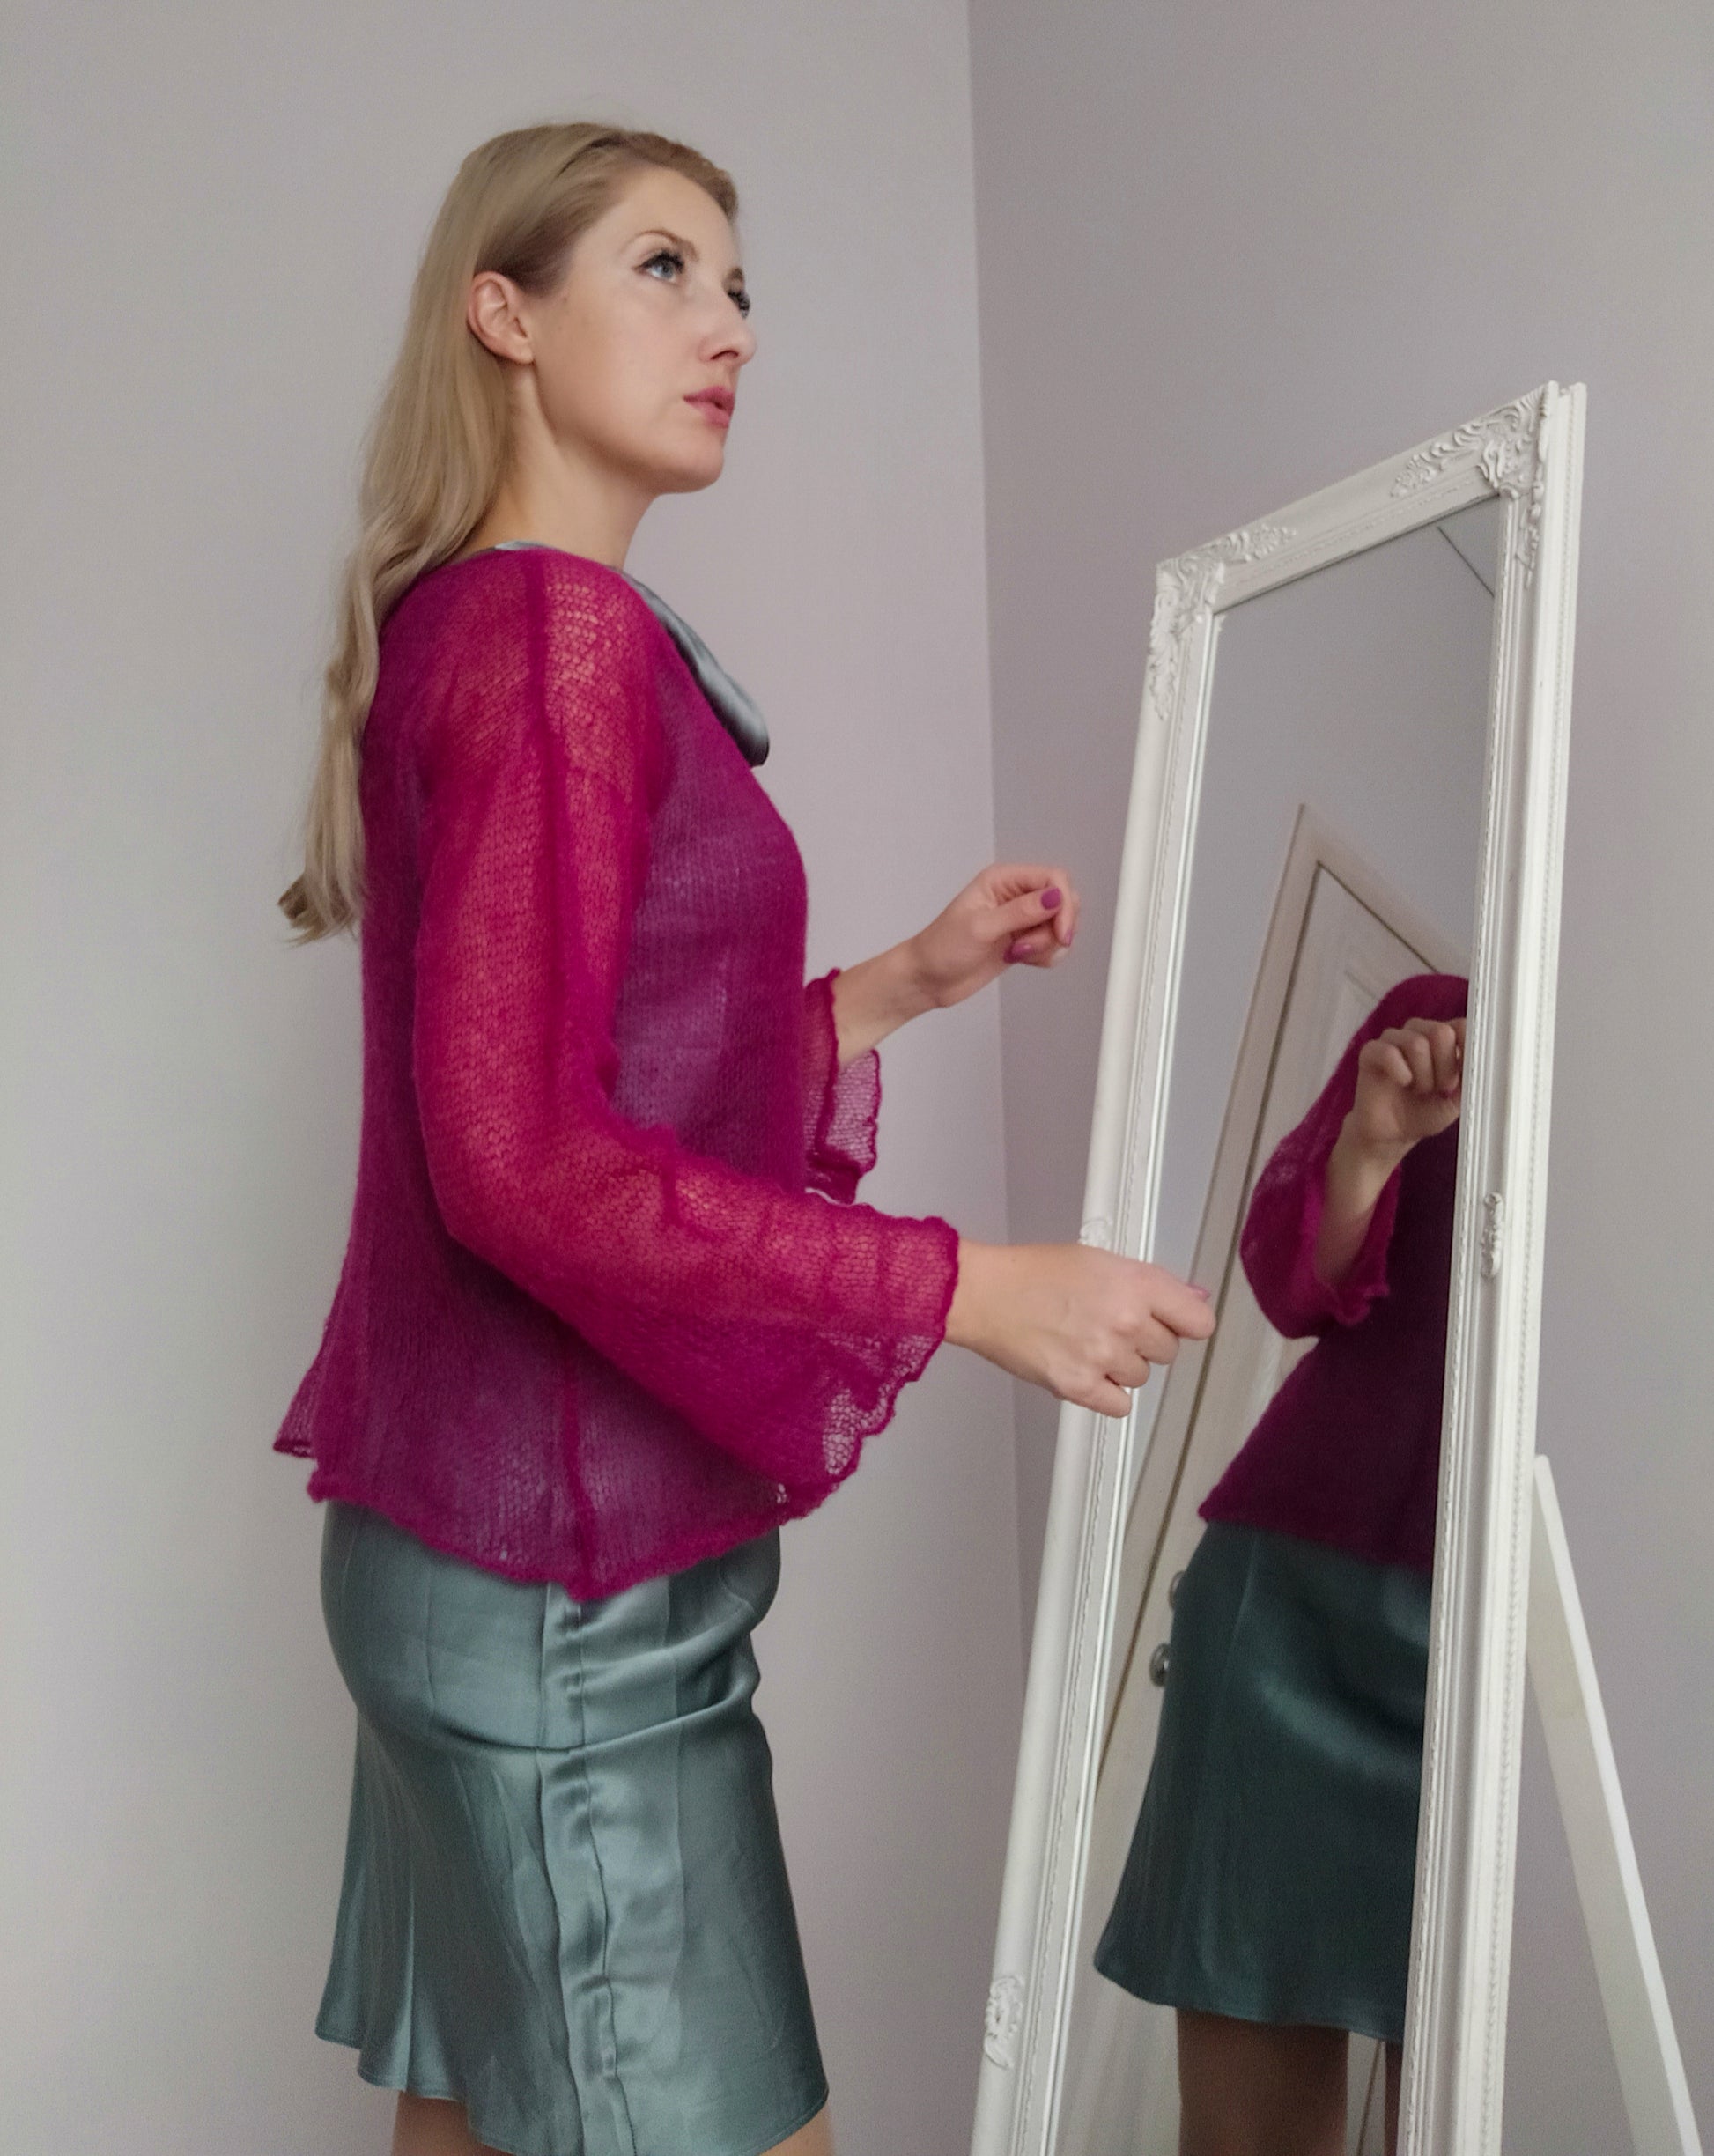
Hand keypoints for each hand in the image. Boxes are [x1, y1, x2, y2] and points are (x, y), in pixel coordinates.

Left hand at [909, 861, 1081, 1010]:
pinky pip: (1054, 945)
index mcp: (1003, 880)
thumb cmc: (942, 948)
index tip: (1061, 932)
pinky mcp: (1024, 941)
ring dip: (1048, 945)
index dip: (1063, 903)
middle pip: (1064, 901)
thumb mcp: (981, 928)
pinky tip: (1021, 960)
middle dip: (1057, 928)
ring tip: (1017, 953)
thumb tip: (1054, 898)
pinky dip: (1046, 956)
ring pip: (1061, 926)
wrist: (928, 979)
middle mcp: (1016, 895)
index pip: (1053, 878)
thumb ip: (1020, 912)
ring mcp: (1021, 919)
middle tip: (1029, 947)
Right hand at [944, 1241, 1214, 1416]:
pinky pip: (1119, 1405)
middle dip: (1145, 1342)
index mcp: (1137, 1284)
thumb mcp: (1101, 1261)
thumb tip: (1194, 1299)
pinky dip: (1105, 1393)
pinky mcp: (1080, 1387)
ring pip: (1141, 1377)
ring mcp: (1104, 1356)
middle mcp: (1127, 1321)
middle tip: (1109, 1326)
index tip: (1172, 1323)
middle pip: (1168, 1352)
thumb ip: (1152, 1284)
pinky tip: (1084, 1369)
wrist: (985, 1294)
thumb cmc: (1035, 1273)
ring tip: (1086, 1343)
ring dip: (1121, 1367)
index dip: (1185, 1323)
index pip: (1199, 1322)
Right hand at [1348, 1015, 1465, 1158]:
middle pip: (1440, 1031)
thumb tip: (1482, 1056)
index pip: (1461, 1025)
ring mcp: (1393, 1040)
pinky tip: (1402, 1084)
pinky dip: (1400, 1072)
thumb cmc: (1425, 1113)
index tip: (1462, 1076)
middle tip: (1439, 1089)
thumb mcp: (1459, 1098)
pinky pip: (1388, 1052)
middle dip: (1444, 1067)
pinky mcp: (1371, 1052)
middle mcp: (1419, 1033)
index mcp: (1443, 1040)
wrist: (1393, 1135)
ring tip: (1418, 1090)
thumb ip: (1471, 1074)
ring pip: (1416, 1042)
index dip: (1466, 1049)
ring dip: (1423, 1075)